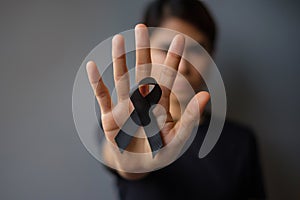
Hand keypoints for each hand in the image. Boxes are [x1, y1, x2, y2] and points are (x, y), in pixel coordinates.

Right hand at [86, 24, 209, 178]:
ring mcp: (124, 107)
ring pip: (122, 79)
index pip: (167, 77)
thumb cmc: (160, 153)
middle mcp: (141, 100)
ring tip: (118, 39)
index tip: (179, 39)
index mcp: (159, 104)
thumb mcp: (178, 138)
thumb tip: (206, 95)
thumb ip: (190, 117)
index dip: (173, 58)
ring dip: (119, 60)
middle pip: (142, 71)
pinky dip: (97, 83)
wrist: (137, 165)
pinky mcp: (109, 118)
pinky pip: (103, 97)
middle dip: (142, 49)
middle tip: (140, 27)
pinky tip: (92, 67)